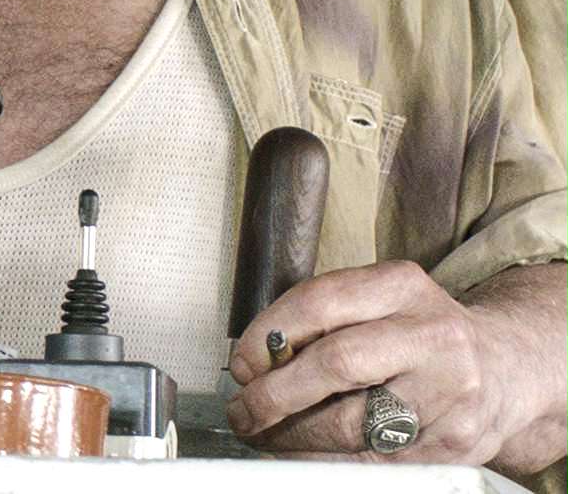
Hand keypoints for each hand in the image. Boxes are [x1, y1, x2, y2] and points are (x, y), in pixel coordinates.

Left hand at [225, 260, 543, 469]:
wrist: (508, 368)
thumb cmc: (420, 334)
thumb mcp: (378, 302)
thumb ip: (320, 320)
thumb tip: (253, 362)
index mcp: (402, 286)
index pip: (318, 303)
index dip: (265, 337)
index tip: (240, 364)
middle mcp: (432, 336)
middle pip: (336, 365)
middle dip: (274, 394)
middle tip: (243, 410)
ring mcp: (448, 393)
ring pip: (351, 424)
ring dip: (293, 436)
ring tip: (266, 435)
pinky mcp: (453, 443)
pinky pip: (372, 461)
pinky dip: (326, 461)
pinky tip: (303, 454)